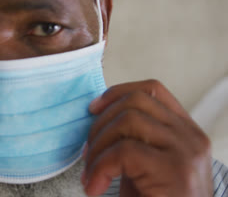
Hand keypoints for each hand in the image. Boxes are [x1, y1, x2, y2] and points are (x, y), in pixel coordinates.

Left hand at [82, 80, 212, 196]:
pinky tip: (95, 188)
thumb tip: (95, 118)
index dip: (117, 93)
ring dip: (98, 146)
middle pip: (135, 101)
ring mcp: (185, 151)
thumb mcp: (144, 165)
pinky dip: (100, 168)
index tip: (93, 109)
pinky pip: (124, 151)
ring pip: (128, 120)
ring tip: (91, 174)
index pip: (151, 89)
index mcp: (184, 130)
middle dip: (100, 123)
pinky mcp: (175, 170)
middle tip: (87, 154)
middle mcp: (189, 135)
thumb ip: (131, 139)